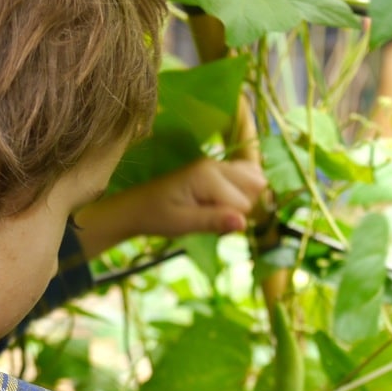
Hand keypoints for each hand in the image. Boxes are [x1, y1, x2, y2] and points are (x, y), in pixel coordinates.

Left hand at [72, 158, 266, 256]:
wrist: (138, 206)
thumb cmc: (157, 216)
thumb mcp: (183, 224)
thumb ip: (213, 221)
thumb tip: (244, 223)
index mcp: (208, 175)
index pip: (243, 204)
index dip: (231, 221)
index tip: (209, 226)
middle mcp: (216, 164)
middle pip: (254, 188)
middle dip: (241, 208)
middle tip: (213, 218)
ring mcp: (217, 164)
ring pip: (254, 180)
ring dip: (243, 200)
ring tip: (218, 210)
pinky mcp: (217, 169)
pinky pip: (246, 174)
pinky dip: (243, 190)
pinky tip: (227, 201)